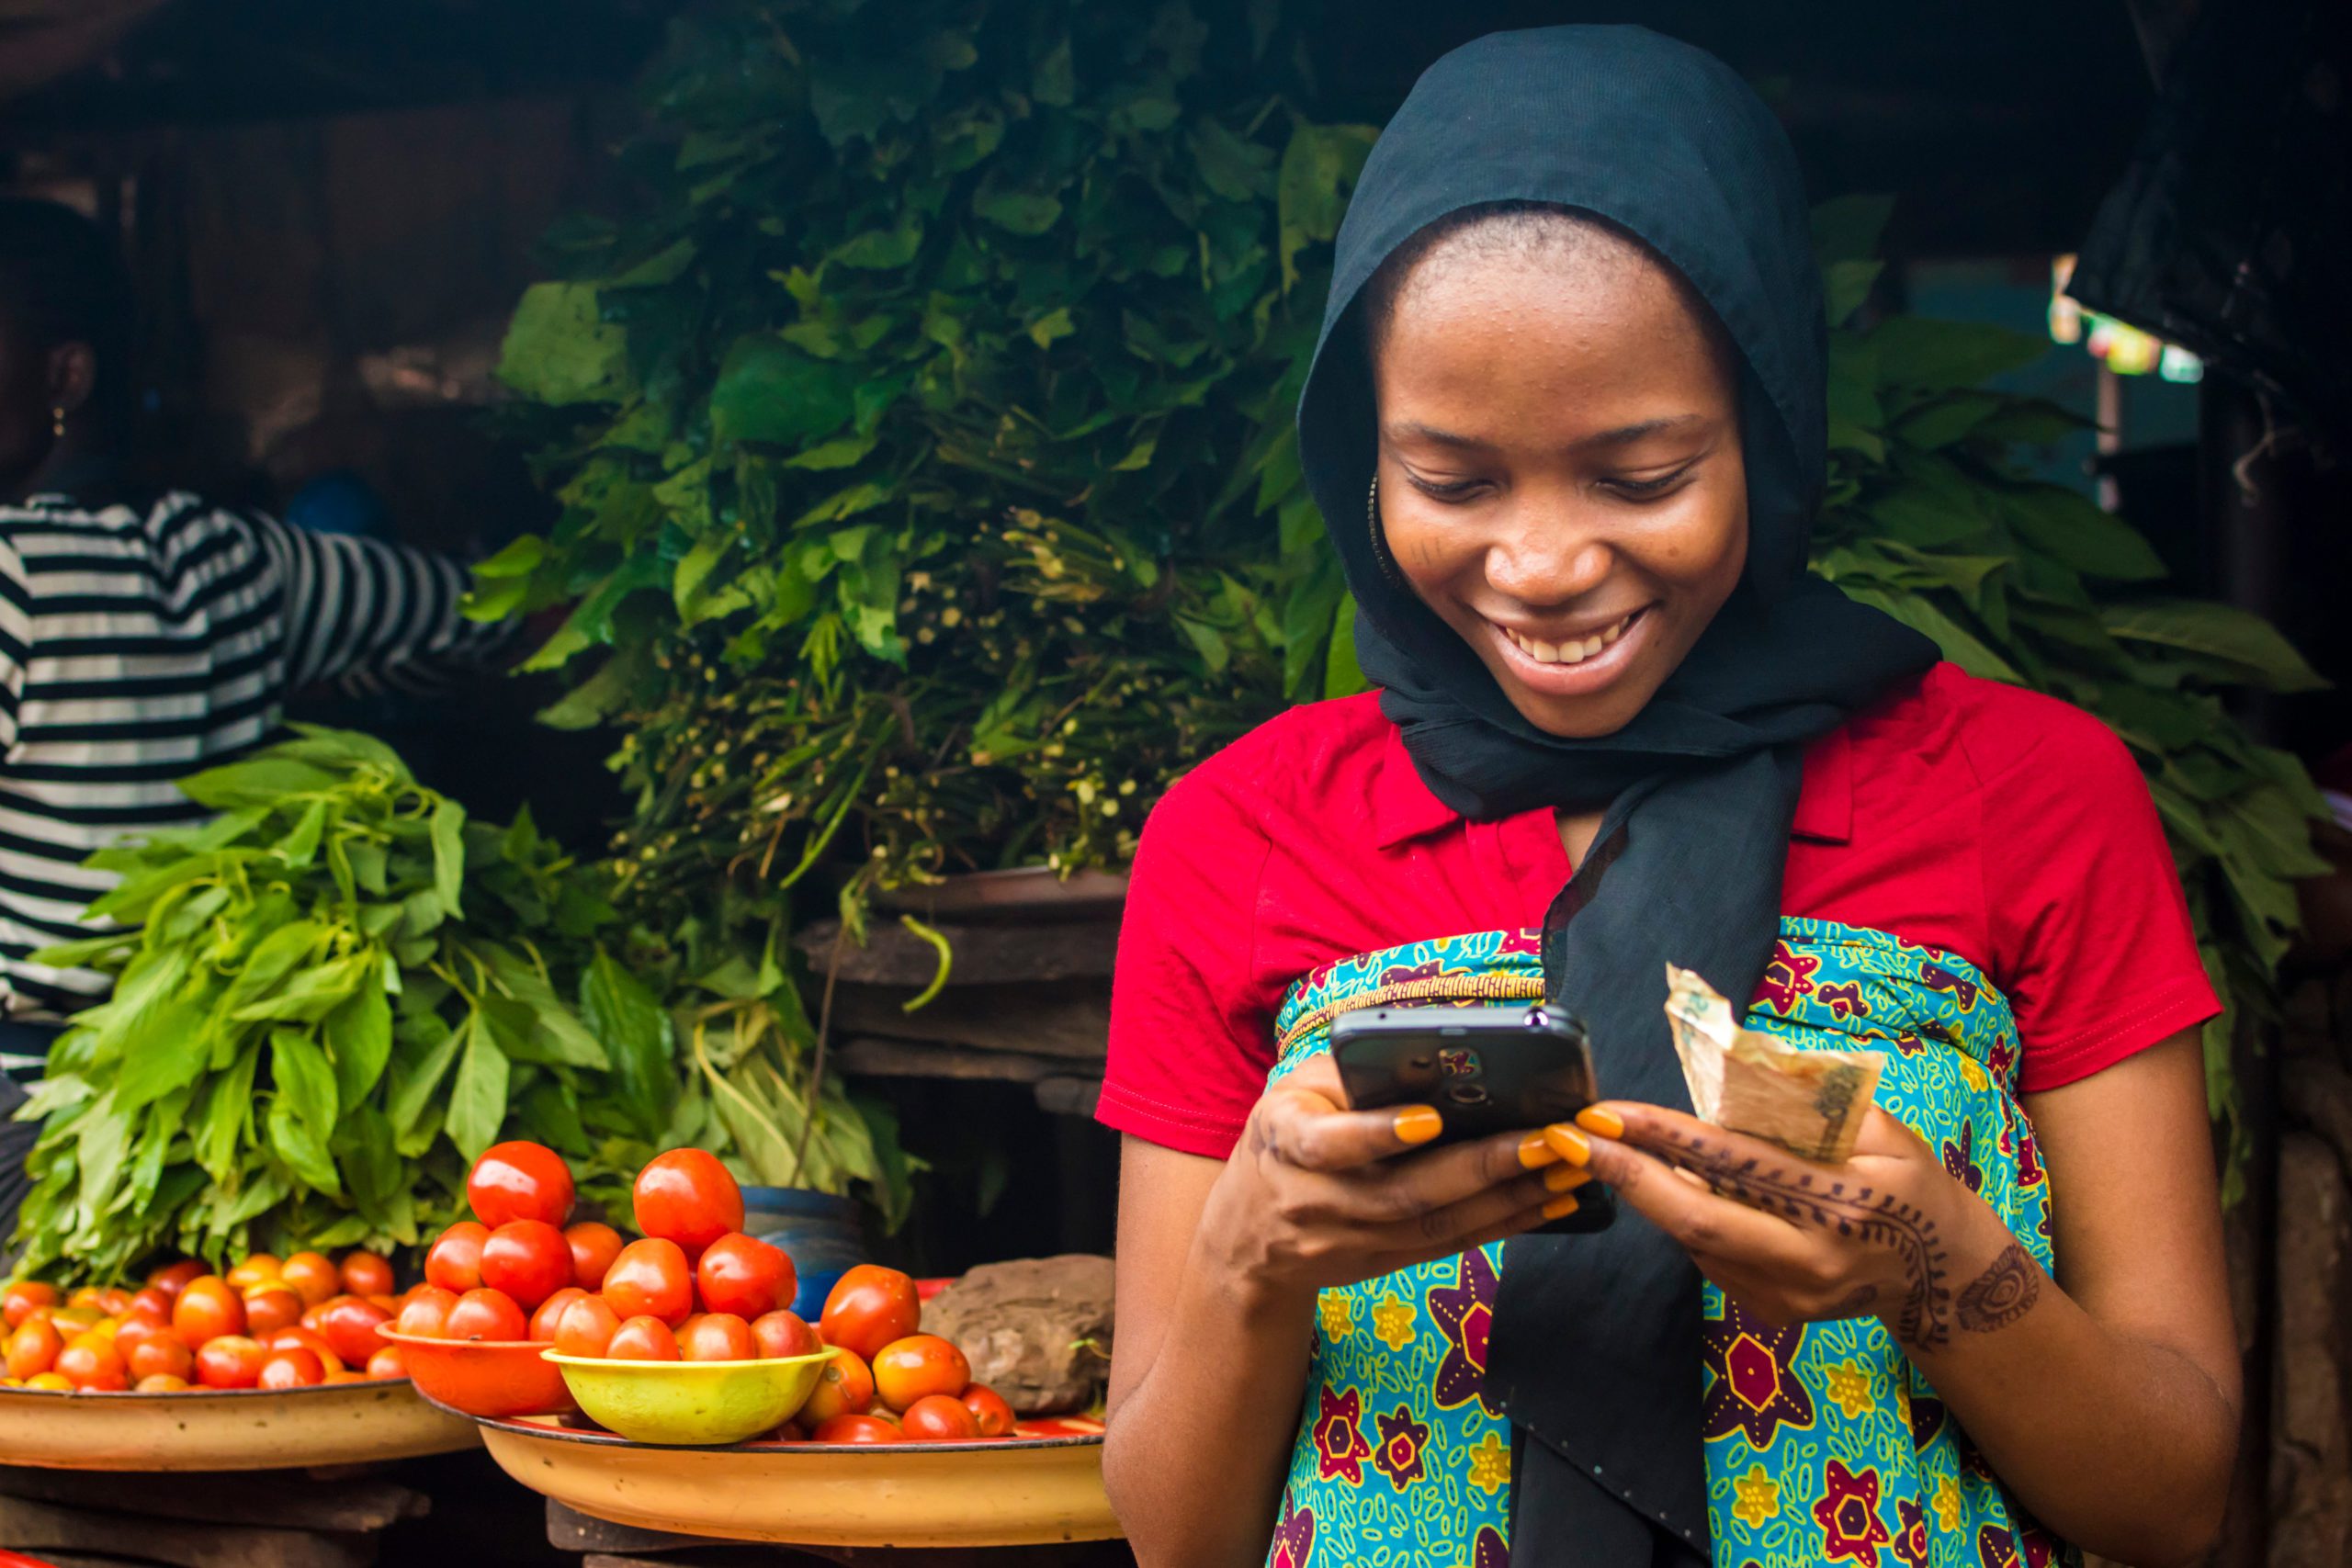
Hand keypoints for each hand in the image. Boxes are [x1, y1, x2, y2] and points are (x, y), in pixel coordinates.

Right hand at [1198, 1056, 1576, 1308]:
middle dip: (1484, 1166)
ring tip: (1568, 1168)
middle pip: (1405, 1193)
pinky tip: (1552, 1201)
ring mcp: (1349, 1243)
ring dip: (1510, 1199)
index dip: (1379, 1134)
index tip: (1430, 1118)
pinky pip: (1450, 1246)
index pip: (1328, 1144)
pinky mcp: (1382, 1265)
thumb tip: (1434, 1044)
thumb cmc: (1282, 1138)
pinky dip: (1505, 1224)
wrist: (1247, 1237)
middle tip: (1548, 1139)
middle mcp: (1315, 1202)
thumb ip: (1351, 1072)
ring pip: (1437, 1226)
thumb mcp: (1292, 1091)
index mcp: (1285, 1142)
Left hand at [1564, 1102, 2031, 1350]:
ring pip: (1693, 1238)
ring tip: (1625, 1150)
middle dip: (1623, 1176)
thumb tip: (1727, 1057)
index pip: (1733, 1163)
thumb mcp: (1880, 1131)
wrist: (1945, 1275)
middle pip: (1694, 1220)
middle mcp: (1810, 1260)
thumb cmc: (1914, 1184)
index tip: (1606, 1111)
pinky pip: (1709, 1256)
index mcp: (1842, 1204)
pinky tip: (1684, 1188)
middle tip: (1568, 1140)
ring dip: (1652, 1192)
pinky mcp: (1771, 1313)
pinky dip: (1688, 1216)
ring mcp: (1788, 1297)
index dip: (1662, 1136)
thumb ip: (1808, 1102)